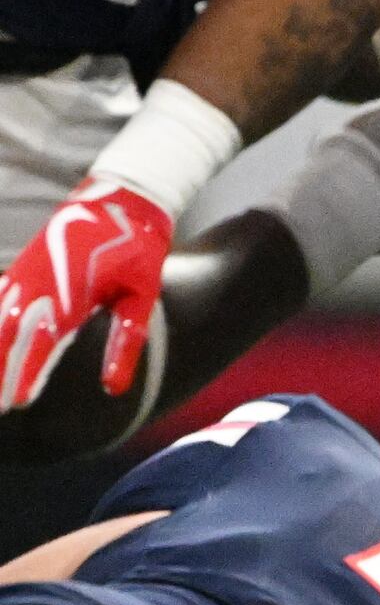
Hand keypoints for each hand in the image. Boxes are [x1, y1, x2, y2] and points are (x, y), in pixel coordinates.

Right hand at [0, 180, 171, 406]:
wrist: (121, 200)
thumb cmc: (137, 252)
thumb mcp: (141, 298)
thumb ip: (125, 342)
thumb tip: (112, 388)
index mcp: (72, 296)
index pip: (44, 345)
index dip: (28, 375)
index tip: (19, 404)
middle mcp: (41, 286)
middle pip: (11, 337)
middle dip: (0, 372)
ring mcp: (26, 275)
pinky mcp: (21, 268)